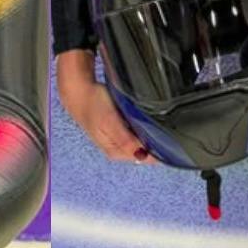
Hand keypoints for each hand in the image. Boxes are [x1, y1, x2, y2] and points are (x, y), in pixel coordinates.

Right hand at [56, 48, 153, 162]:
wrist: (79, 90)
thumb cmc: (92, 105)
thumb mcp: (110, 122)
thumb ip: (126, 141)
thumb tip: (143, 157)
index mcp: (117, 152)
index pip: (147, 157)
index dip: (160, 148)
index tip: (168, 135)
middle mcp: (119, 149)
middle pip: (147, 149)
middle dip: (156, 139)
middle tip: (162, 122)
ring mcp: (120, 139)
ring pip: (144, 140)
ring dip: (150, 131)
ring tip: (153, 117)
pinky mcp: (121, 129)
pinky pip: (138, 131)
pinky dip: (143, 125)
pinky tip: (143, 116)